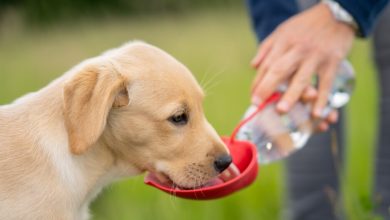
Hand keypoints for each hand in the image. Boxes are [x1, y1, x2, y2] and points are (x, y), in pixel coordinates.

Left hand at [251, 3, 354, 122]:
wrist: (336, 15)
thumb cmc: (305, 26)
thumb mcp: (282, 31)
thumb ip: (266, 48)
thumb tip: (253, 67)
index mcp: (283, 43)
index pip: (267, 65)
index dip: (258, 83)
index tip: (253, 99)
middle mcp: (297, 50)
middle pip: (279, 70)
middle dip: (267, 88)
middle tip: (257, 104)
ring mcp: (315, 57)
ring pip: (301, 78)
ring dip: (291, 95)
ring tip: (281, 110)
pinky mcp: (332, 62)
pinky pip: (325, 84)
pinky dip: (322, 99)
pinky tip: (316, 114)